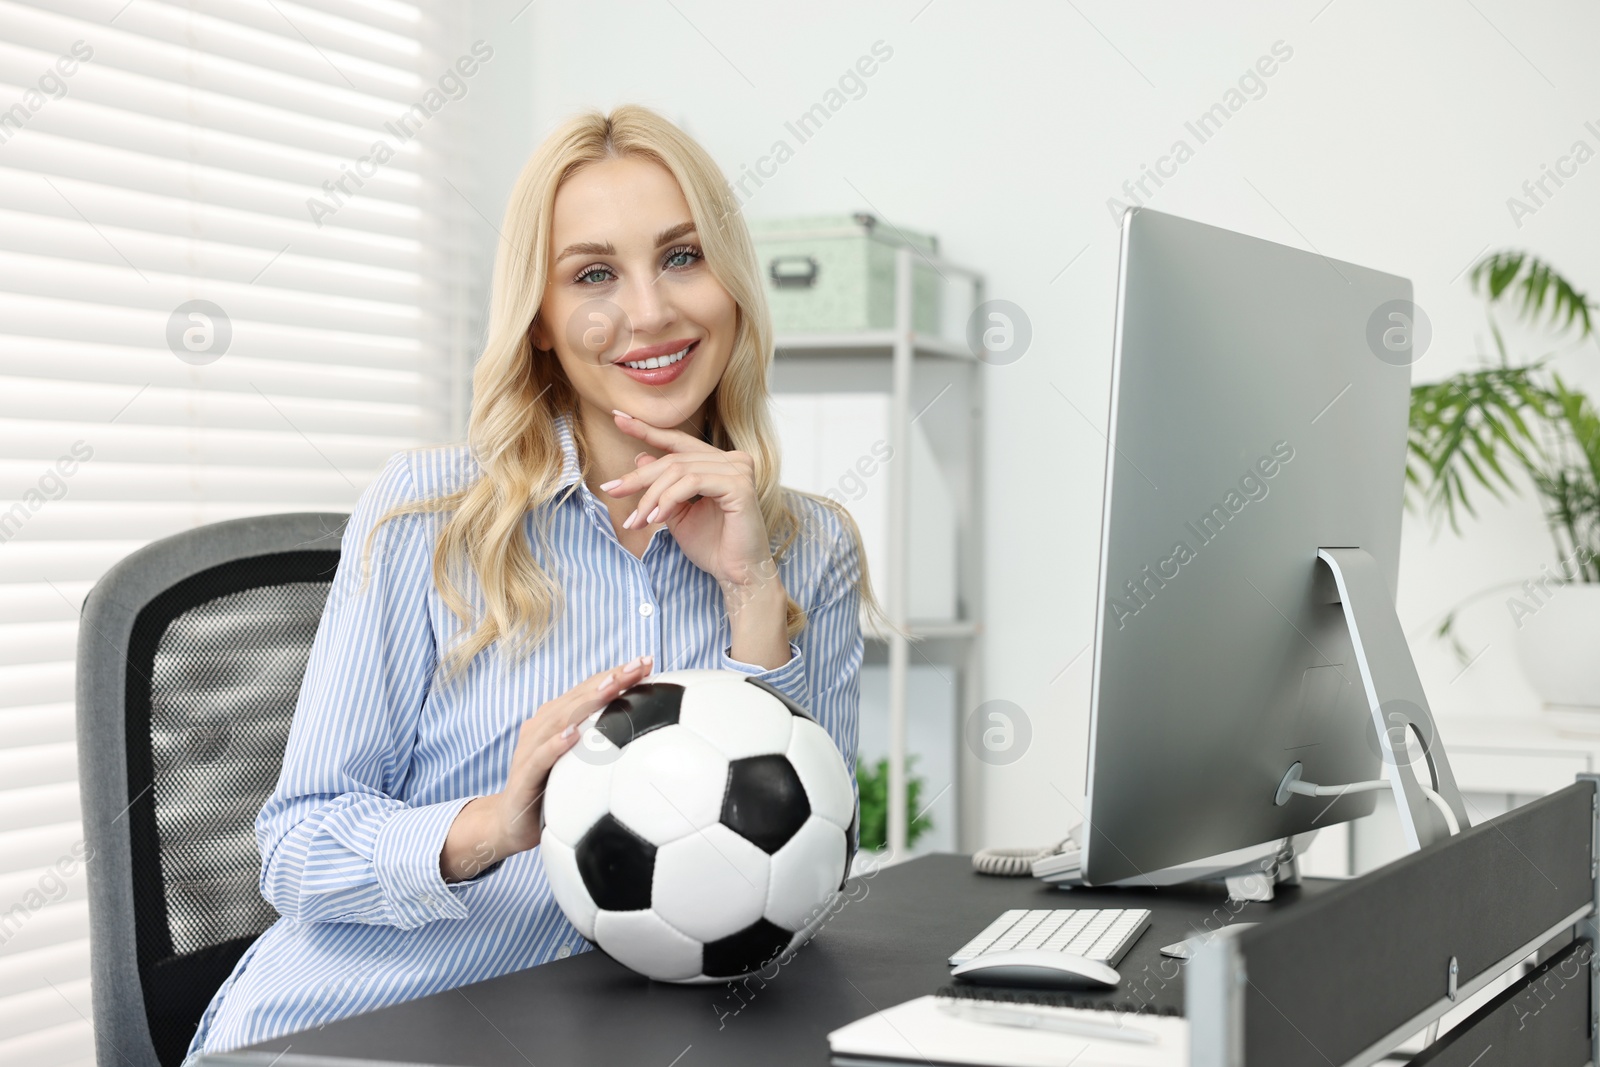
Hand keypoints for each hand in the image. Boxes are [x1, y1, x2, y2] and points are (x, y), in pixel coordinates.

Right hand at [441, 656, 653, 881]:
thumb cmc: (552, 789)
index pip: (592, 690)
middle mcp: (545, 726)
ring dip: (587, 702)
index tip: (648, 662)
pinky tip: (572, 735)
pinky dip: (555, 744)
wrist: (511, 823)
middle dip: (611, 678)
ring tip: (612, 687)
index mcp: (561, 719)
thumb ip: (607, 747)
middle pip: (581, 696)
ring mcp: (532, 747)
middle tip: (640, 665)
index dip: (618, 674)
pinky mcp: (524, 774)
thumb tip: (653, 737)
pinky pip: (540, 757)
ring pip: (561, 718)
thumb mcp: (583, 766)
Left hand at [599, 409, 776, 592]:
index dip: (647, 430)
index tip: (618, 419)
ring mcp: (738, 469)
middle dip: (639, 477)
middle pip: (673, 458)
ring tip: (638, 520)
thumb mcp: (677, 512)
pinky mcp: (740, 484)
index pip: (678, 441)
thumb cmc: (713, 546)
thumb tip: (641, 456)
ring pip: (678, 471)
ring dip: (651, 496)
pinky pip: (692, 483)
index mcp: (719, 463)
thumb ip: (663, 486)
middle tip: (612, 490)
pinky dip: (668, 500)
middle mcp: (732, 459)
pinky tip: (657, 518)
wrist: (737, 575)